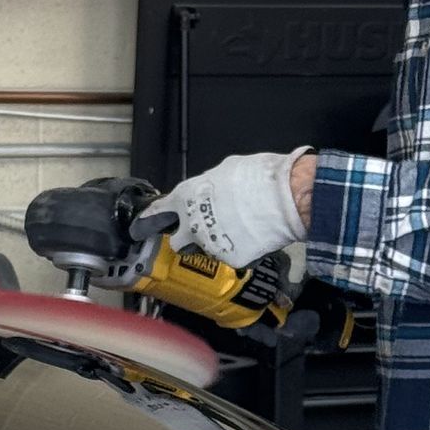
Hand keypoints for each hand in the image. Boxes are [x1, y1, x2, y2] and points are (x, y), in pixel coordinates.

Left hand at [133, 148, 313, 266]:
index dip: (152, 217)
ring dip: (216, 242)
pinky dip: (240, 250)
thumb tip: (209, 190)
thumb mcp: (225, 170)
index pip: (159, 211)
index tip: (143, 224)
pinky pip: (231, 256)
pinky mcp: (230, 259)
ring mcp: (211, 244)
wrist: (286, 198)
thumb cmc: (258, 177)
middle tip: (201, 231)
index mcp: (187, 197)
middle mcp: (193, 224)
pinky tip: (252, 237)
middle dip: (186, 237)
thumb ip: (208, 186)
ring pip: (207, 249)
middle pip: (179, 241)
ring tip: (239, 228)